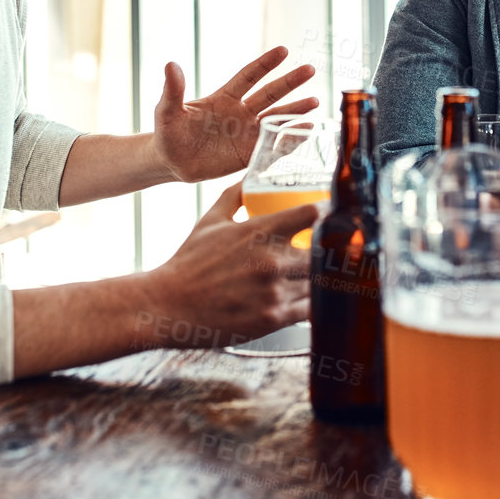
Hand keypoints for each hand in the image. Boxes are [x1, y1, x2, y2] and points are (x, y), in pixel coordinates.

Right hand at [141, 182, 318, 344]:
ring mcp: (274, 290)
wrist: (168, 305)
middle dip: (330, 251)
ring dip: (322, 279)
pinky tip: (309, 299)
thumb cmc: (189, 263)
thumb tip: (247, 181)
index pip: (311, 213)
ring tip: (322, 277)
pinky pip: (310, 309)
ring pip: (320, 282)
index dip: (327, 212)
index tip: (331, 215)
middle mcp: (271, 259)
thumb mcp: (210, 221)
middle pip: (325, 251)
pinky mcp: (274, 318)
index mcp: (259, 230)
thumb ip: (233, 197)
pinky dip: (313, 304)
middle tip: (331, 252)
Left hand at [151, 46, 318, 183]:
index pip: (249, 76)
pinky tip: (306, 131)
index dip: (265, 64)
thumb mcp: (167, 111)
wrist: (172, 162)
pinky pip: (273, 146)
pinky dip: (290, 139)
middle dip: (289, 82)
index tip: (283, 50)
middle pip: (270, 94)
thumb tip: (171, 65)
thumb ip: (173, 90)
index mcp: (224, 98)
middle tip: (310, 69)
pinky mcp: (249, 154)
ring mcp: (247, 133)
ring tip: (315, 101)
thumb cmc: (168, 133)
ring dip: (295, 111)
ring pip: (276, 119)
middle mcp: (240, 112)